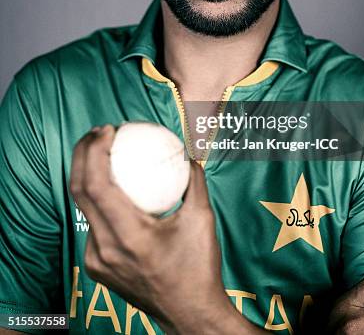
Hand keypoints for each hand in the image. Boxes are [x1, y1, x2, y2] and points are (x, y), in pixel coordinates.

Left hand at [69, 125, 259, 334]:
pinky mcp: (96, 267)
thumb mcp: (203, 218)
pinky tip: (113, 184)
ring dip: (87, 173)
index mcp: (130, 236)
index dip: (95, 151)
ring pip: (82, 207)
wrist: (189, 314)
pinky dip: (98, 197)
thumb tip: (186, 151)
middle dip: (83, 153)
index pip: (97, 185)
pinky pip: (92, 223)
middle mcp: (106, 249)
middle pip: (79, 191)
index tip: (108, 129)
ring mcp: (97, 261)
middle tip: (99, 132)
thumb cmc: (199, 267)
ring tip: (102, 151)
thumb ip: (194, 179)